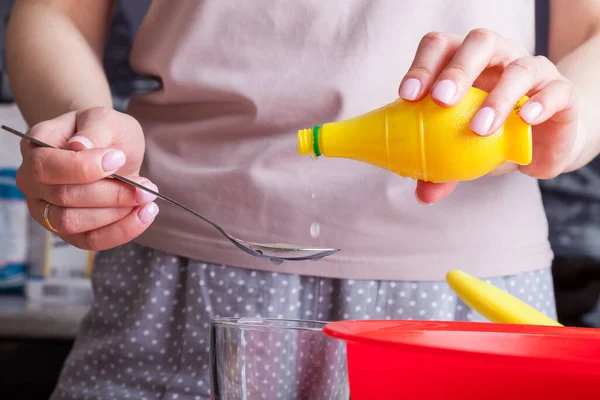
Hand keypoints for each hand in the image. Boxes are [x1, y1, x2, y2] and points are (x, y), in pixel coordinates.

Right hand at [16, 107, 158, 249]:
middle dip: (112, 194)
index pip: (46, 166)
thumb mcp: (104, 119)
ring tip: (147, 197)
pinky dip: (121, 231)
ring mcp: (46, 209)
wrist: (111, 147)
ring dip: (117, 214)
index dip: (84, 168)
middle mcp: (33, 181)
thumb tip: (79, 147)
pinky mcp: (69, 232)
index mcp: (35, 147)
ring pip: (74, 223)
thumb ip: (94, 131)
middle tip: (146, 186)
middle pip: (63, 197)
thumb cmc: (104, 131)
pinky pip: (90, 241)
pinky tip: (144, 215)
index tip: (119, 158)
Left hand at [398, 29, 578, 203]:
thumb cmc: (490, 138)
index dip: (422, 66)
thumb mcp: (462, 152)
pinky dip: (541, 103)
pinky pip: (556, 91)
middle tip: (440, 99)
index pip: (440, 47)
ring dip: (497, 98)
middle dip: (457, 70)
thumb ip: (441, 170)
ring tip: (479, 128)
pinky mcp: (562, 91)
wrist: (541, 145)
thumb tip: (424, 195)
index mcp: (464, 62)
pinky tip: (526, 120)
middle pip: (479, 43)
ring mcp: (533, 70)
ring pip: (519, 68)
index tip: (407, 96)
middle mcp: (499, 57)